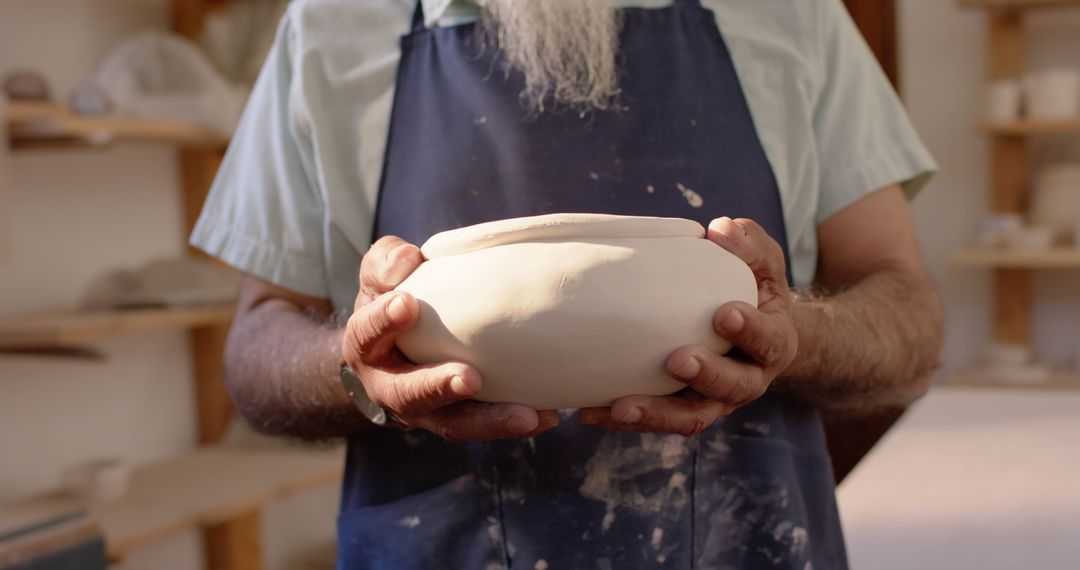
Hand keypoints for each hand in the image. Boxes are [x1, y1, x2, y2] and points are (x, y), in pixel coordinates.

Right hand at [342, 236, 559, 441]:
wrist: (393, 349)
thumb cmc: (392, 300)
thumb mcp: (381, 277)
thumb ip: (387, 262)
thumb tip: (407, 259)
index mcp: (365, 347)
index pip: (366, 334)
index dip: (383, 321)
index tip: (407, 303)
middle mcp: (389, 388)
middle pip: (407, 395)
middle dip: (437, 387)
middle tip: (469, 378)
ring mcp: (424, 411)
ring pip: (452, 424)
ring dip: (488, 421)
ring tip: (526, 416)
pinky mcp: (457, 420)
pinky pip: (484, 426)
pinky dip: (513, 422)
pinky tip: (546, 416)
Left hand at [579, 217, 797, 435]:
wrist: (752, 331)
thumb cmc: (753, 289)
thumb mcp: (762, 263)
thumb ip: (748, 244)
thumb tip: (720, 229)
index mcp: (774, 343)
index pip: (769, 341)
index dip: (750, 331)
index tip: (724, 313)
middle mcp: (748, 380)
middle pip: (733, 388)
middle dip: (707, 376)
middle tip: (678, 360)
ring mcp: (714, 400)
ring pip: (691, 417)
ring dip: (657, 414)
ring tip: (622, 407)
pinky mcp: (681, 407)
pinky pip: (656, 419)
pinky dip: (622, 419)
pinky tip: (589, 411)